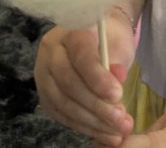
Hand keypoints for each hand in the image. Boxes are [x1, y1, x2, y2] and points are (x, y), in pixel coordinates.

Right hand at [35, 15, 136, 145]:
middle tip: (121, 120)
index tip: (118, 95)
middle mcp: (50, 52)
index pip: (80, 56)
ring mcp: (43, 75)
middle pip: (69, 84)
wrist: (97, 38)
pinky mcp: (45, 96)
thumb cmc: (109, 38)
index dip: (98, 78)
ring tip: (116, 132)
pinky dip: (84, 127)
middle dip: (97, 106)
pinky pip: (62, 116)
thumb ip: (116, 62)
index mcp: (70, 31)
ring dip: (92, 122)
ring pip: (64, 104)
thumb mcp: (118, 44)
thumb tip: (117, 80)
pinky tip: (103, 133)